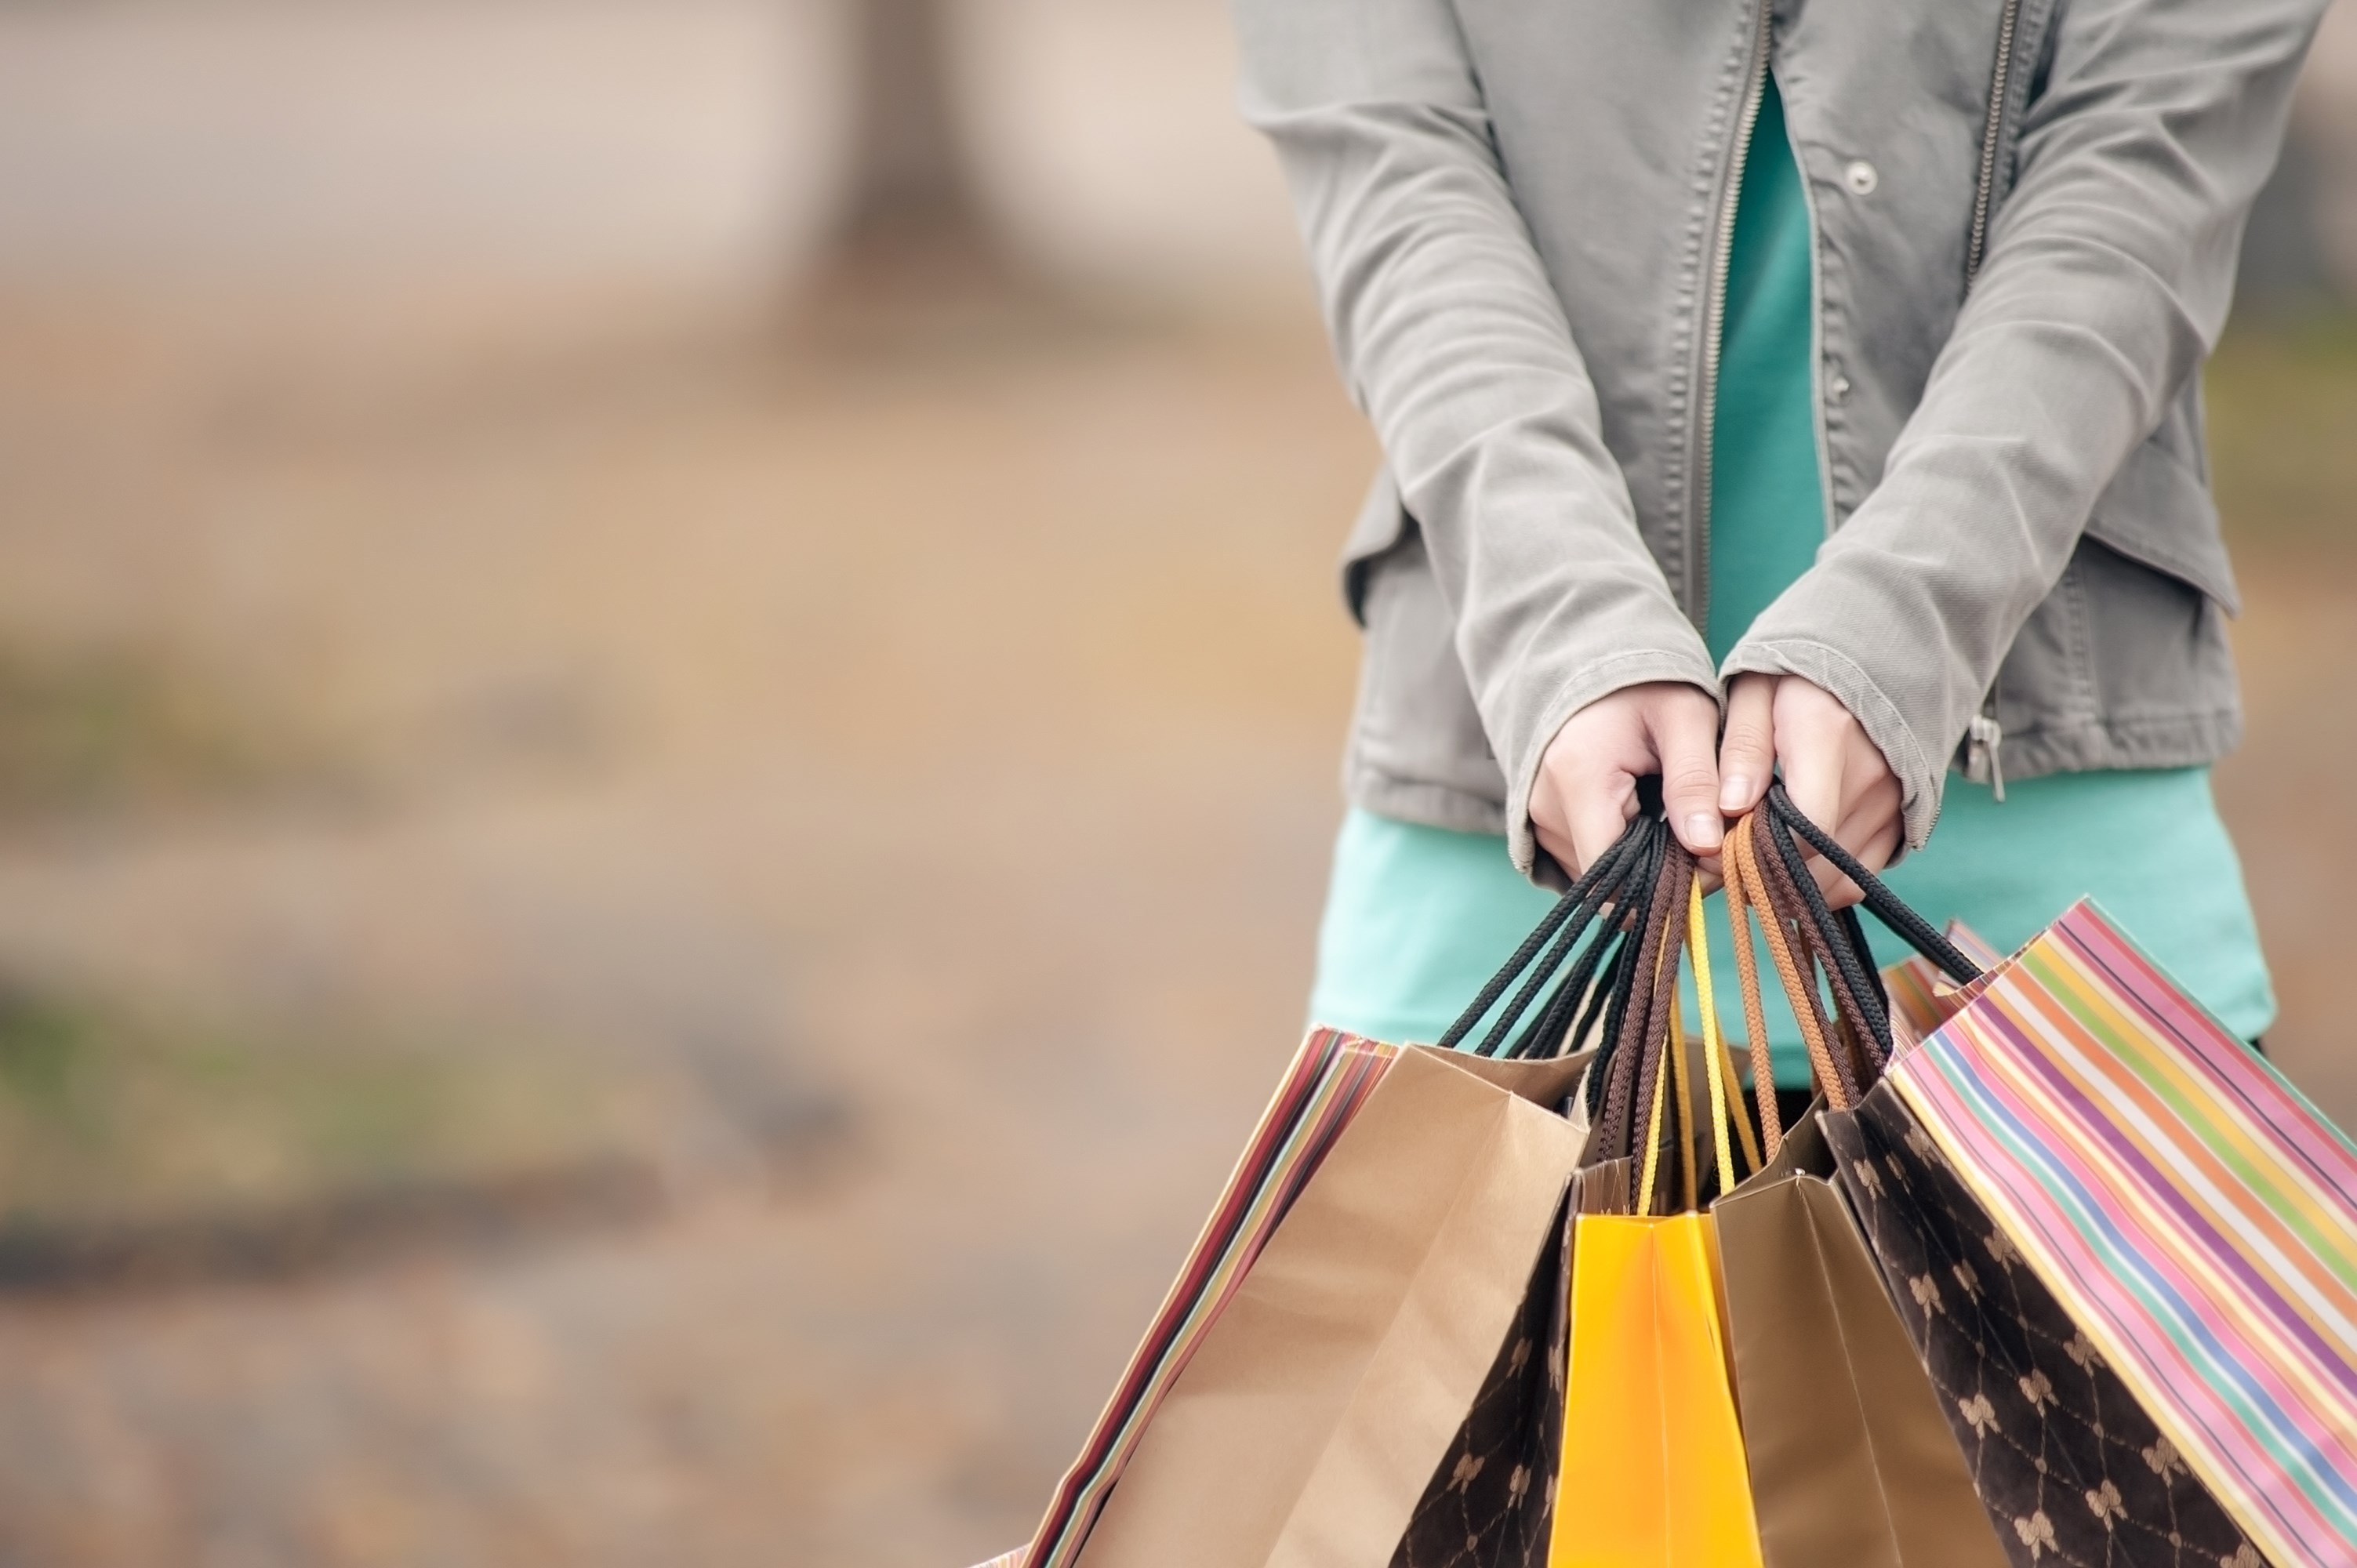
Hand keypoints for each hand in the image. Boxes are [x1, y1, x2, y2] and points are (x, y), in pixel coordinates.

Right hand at [1529, 682, 1723, 877]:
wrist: (1591, 658)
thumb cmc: (1644, 683)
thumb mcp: (1686, 717)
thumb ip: (1696, 780)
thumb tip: (1707, 846)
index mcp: (1578, 778)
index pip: (1612, 876)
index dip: (1665, 885)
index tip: (1709, 865)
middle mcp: (1546, 806)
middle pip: (1607, 880)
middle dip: (1663, 875)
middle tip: (1706, 842)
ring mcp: (1538, 817)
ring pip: (1599, 876)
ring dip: (1644, 865)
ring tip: (1676, 822)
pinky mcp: (1541, 821)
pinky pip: (1587, 860)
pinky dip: (1624, 854)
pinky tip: (1648, 820)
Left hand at [1716, 673, 1900, 908]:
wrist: (1874, 662)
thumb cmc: (1798, 676)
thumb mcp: (1754, 693)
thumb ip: (1743, 748)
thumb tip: (1731, 806)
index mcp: (1827, 737)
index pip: (1802, 828)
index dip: (1754, 855)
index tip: (1717, 852)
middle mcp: (1870, 777)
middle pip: (1814, 863)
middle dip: (1761, 876)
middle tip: (1723, 862)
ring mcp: (1891, 803)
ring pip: (1835, 881)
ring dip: (1789, 886)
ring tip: (1753, 861)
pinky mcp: (1900, 823)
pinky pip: (1857, 879)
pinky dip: (1819, 884)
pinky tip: (1789, 865)